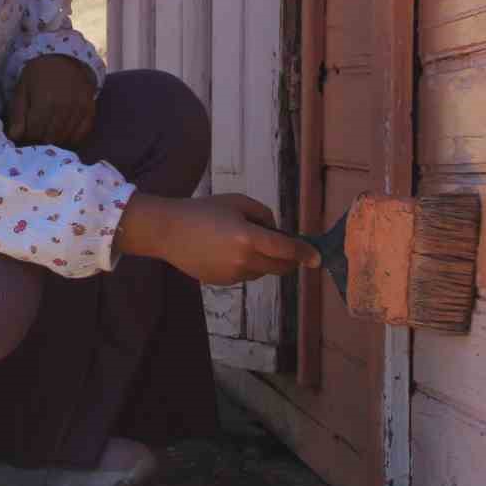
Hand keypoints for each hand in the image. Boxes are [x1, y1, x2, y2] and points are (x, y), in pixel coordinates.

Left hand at [7, 55, 97, 147]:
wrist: (65, 57)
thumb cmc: (39, 74)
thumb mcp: (22, 89)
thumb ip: (18, 114)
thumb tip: (15, 137)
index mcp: (44, 102)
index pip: (35, 133)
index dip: (27, 138)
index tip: (25, 135)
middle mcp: (64, 107)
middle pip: (50, 138)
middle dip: (40, 141)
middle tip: (36, 136)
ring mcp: (79, 109)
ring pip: (65, 139)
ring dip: (55, 141)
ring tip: (48, 135)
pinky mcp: (90, 110)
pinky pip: (82, 134)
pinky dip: (72, 139)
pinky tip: (63, 135)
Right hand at [116, 193, 320, 285]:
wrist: (169, 231)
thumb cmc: (203, 210)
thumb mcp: (237, 202)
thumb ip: (264, 215)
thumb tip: (278, 233)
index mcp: (249, 238)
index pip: (286, 250)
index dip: (305, 254)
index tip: (317, 258)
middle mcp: (244, 261)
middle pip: (280, 268)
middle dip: (290, 260)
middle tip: (287, 248)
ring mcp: (233, 275)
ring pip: (262, 272)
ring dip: (265, 261)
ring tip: (242, 241)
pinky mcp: (223, 282)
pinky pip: (245, 276)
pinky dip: (246, 266)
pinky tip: (227, 250)